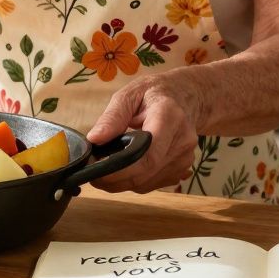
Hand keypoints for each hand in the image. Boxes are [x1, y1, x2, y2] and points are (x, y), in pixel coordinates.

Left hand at [86, 77, 201, 192]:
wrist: (187, 96)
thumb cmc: (155, 93)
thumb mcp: (130, 94)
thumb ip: (112, 117)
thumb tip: (95, 139)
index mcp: (169, 117)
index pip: (148, 154)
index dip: (121, 169)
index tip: (96, 169)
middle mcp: (182, 141)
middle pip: (145, 172)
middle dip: (114, 179)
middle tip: (91, 174)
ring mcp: (184, 158)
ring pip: (146, 183)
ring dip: (121, 182)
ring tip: (105, 168)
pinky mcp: (182, 169)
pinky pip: (152, 184)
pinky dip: (134, 181)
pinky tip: (125, 168)